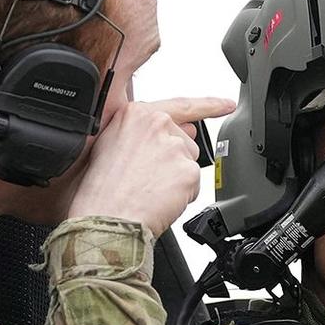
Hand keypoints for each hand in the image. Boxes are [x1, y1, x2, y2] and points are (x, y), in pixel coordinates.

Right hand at [65, 96, 234, 236]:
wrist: (104, 220)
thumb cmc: (99, 191)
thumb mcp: (109, 148)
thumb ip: (143, 133)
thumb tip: (182, 129)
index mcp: (135, 114)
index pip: (180, 106)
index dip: (208, 105)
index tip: (225, 104)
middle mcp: (157, 124)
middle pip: (184, 141)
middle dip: (173, 161)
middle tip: (147, 181)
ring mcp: (173, 146)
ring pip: (189, 163)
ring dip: (176, 180)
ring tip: (148, 192)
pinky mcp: (187, 170)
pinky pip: (193, 185)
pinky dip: (181, 198)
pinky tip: (159, 201)